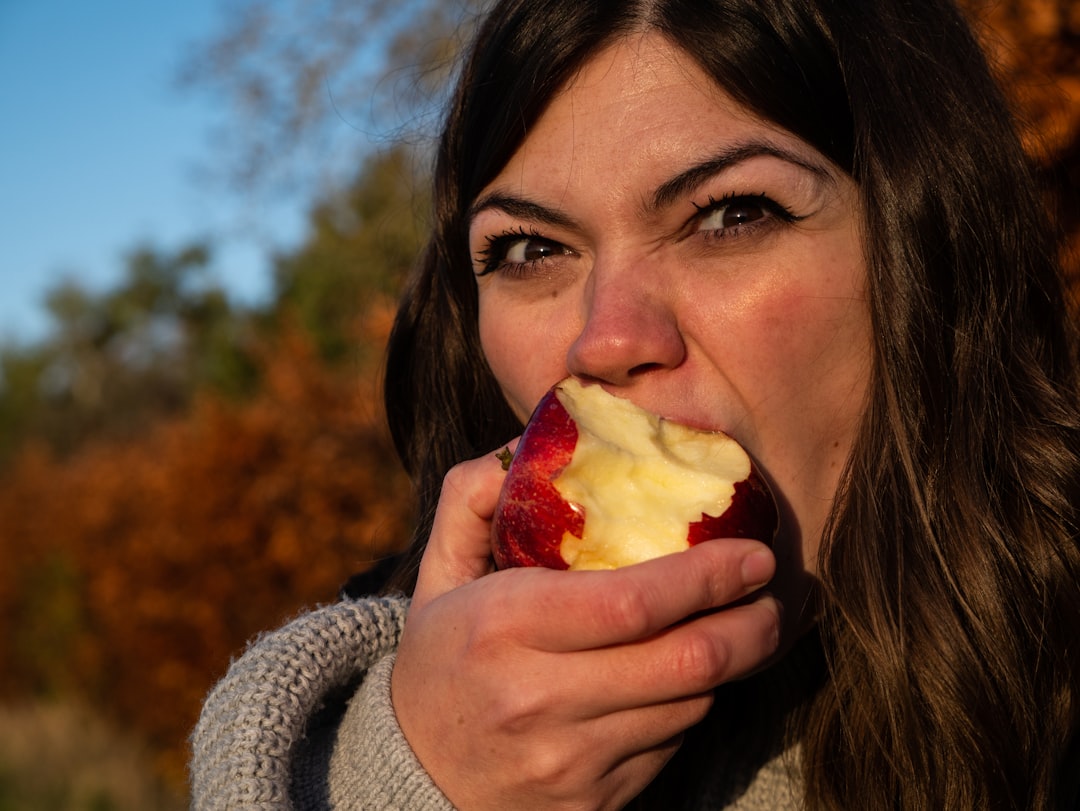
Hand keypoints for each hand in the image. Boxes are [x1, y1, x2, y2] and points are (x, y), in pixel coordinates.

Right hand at [391, 450, 781, 810]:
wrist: (416, 777)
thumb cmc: (442, 658)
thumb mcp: (438, 574)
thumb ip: (471, 499)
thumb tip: (520, 445)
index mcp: (502, 627)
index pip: (630, 602)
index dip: (706, 577)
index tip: (753, 554)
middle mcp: (537, 699)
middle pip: (683, 662)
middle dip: (751, 626)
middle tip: (775, 595)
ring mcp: (568, 761)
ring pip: (688, 706)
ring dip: (724, 665)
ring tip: (737, 631)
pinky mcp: (592, 805)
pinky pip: (670, 748)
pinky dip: (687, 707)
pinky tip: (680, 682)